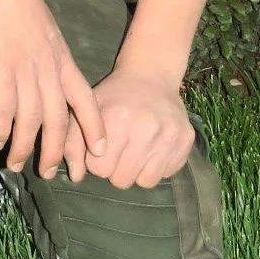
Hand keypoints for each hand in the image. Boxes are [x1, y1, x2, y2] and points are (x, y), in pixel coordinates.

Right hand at [0, 0, 106, 180]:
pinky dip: (0, 127)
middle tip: (50, 173)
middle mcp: (49, 67)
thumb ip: (50, 55)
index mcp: (63, 58)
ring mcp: (25, 67)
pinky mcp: (0, 66)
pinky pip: (4, 106)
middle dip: (56, 151)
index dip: (93, 128)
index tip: (97, 153)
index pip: (86, 100)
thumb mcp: (45, 29)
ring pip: (31, 119)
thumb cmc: (17, 0)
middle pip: (60, 119)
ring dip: (23, 146)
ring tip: (14, 164)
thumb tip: (48, 77)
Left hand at [81, 68, 193, 188]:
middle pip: (122, 180)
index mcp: (118, 120)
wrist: (150, 76)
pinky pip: (167, 175)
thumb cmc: (114, 96)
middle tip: (120, 150)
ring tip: (136, 150)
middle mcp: (146, 128)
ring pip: (146, 182)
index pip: (100, 170)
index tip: (102, 147)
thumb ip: (73, 143)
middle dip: (116, 169)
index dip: (97, 161)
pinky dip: (157, 166)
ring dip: (137, 171)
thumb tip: (76, 177)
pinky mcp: (186, 140)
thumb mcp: (87, 110)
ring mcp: (170, 135)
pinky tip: (153, 147)